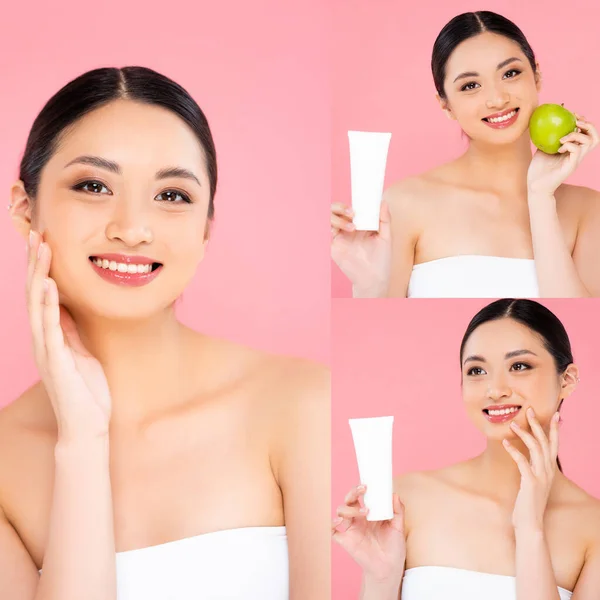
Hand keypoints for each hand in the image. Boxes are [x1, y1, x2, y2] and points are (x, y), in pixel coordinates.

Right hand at [27, 231, 111, 442]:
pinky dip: (49, 305)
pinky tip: (50, 285)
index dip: (42, 268)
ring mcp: (47, 350)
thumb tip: (66, 304)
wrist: (87, 424)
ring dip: (40, 275)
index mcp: (49, 336)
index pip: (42, 295)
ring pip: (38, 305)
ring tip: (42, 249)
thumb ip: (69, 329)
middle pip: (36, 293)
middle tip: (37, 234)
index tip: (45, 242)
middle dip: (37, 263)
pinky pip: (51, 328)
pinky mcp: (57, 361)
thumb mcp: (79, 351)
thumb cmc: (85, 389)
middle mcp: (42, 339)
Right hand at [331, 202, 391, 296]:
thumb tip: (383, 202)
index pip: (350, 208)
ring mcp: (339, 237)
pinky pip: (326, 233)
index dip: (352, 203)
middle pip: (336, 211)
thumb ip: (384, 220)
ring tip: (352, 226)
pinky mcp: (333, 247)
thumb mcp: (385, 238)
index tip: (360, 202)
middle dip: (340, 207)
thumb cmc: (381, 260)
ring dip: (337, 218)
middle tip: (352, 212)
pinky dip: (329, 228)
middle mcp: (347, 229)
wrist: (374, 279)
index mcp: (359, 225)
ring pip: (329, 219)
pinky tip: (339, 231)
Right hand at [332, 485, 405, 582]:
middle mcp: (358, 519)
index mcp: (369, 513)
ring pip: (341, 511)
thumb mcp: (398, 528)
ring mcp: (351, 529)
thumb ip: (398, 512)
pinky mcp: (346, 541)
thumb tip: (395, 495)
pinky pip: (333, 531)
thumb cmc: (393, 548)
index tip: (367, 484)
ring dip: (350, 509)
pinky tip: (338, 522)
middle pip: (349, 500)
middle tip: (362, 490)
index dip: (360, 488)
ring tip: (364, 512)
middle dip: (353, 493)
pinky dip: (331, 525)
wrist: (389, 569)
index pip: (360, 496)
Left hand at [503, 408, 560, 531]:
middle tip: (530, 410)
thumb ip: (532, 467)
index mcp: (549, 469)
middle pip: (545, 442)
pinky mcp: (531, 482)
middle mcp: (548, 471)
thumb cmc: (528, 502)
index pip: (554, 444)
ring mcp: (541, 476)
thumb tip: (527, 453)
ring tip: (513, 423)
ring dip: (524, 434)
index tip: (556, 414)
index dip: (555, 429)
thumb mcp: (533, 481)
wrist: (530, 524)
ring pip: (535, 449)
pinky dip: (514, 450)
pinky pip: (522, 462)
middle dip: (538, 425)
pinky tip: (505, 442)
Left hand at [527, 114, 598, 195]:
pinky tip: (559, 148)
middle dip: (588, 125)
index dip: (584, 122)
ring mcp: (576, 160)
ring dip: (577, 135)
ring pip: (590, 142)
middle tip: (575, 121)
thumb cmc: (538, 169)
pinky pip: (577, 150)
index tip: (573, 114)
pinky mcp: (571, 166)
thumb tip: (542, 122)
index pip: (587, 133)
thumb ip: (547, 137)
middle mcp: (578, 155)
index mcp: (573, 149)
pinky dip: (569, 145)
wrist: (534, 186)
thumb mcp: (542, 148)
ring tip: (563, 138)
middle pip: (595, 137)